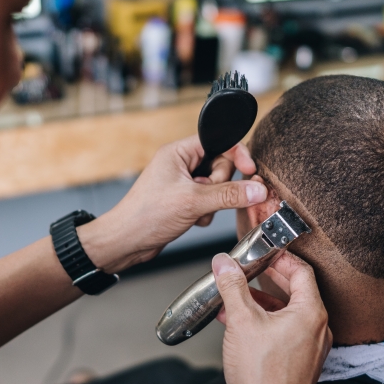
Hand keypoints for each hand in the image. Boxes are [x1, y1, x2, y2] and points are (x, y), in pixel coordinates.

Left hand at [78, 135, 267, 273]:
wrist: (127, 242)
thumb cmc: (145, 215)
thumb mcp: (193, 202)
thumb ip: (229, 195)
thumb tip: (256, 189)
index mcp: (178, 152)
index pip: (218, 141)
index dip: (236, 154)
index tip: (250, 170)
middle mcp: (180, 164)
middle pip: (221, 165)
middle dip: (220, 185)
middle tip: (207, 197)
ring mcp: (182, 183)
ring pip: (217, 186)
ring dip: (213, 202)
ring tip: (196, 211)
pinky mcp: (184, 200)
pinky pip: (209, 201)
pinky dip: (206, 213)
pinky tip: (193, 220)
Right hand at [212, 252, 330, 383]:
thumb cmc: (262, 375)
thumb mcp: (241, 320)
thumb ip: (233, 287)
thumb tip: (225, 264)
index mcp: (311, 313)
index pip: (302, 272)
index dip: (281, 259)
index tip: (265, 253)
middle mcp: (318, 330)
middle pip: (297, 292)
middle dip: (269, 281)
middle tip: (251, 271)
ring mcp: (312, 349)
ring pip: (289, 315)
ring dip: (263, 305)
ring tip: (236, 302)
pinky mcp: (302, 365)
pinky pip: (286, 334)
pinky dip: (266, 325)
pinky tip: (240, 328)